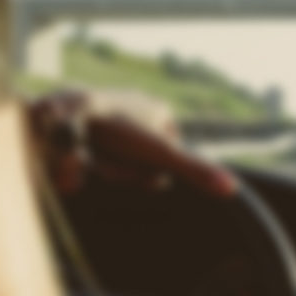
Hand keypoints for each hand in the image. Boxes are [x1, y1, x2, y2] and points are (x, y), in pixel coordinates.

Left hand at [26, 88, 238, 198]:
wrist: (63, 113)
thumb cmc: (117, 130)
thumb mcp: (162, 155)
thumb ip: (195, 171)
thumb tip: (233, 189)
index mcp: (159, 109)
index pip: (170, 152)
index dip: (155, 169)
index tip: (144, 167)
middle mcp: (137, 106)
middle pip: (141, 159)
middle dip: (128, 169)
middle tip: (113, 161)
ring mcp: (110, 111)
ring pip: (117, 158)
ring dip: (105, 166)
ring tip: (93, 156)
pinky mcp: (84, 120)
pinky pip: (94, 151)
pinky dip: (85, 159)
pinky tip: (77, 154)